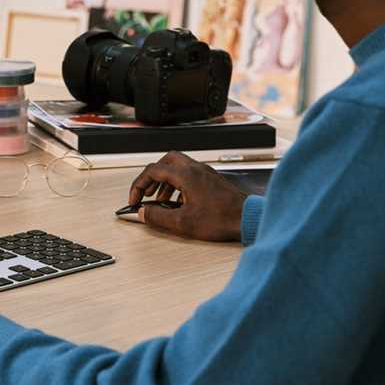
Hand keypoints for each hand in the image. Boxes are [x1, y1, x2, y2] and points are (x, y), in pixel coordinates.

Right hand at [127, 151, 249, 241]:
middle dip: (152, 177)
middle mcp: (195, 169)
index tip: (135, 200)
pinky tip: (179, 202)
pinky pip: (189, 175)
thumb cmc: (222, 219)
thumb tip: (143, 213)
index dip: (139, 185)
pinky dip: (178, 184)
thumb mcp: (183, 223)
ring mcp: (206, 173)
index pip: (153, 171)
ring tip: (161, 200)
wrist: (249, 218)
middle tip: (147, 192)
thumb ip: (158, 218)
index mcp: (186, 175)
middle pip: (166, 161)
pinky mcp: (212, 180)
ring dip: (165, 181)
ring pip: (178, 167)